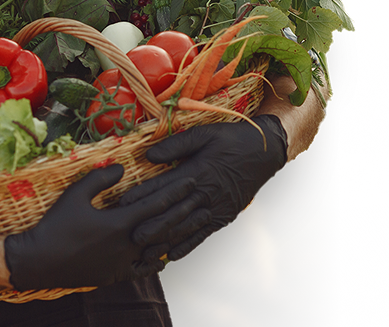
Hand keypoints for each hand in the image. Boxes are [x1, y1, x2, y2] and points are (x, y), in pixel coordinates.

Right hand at [3, 164, 207, 289]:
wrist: (40, 260)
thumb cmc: (56, 224)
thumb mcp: (76, 194)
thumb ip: (101, 178)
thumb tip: (122, 167)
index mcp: (119, 222)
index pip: (156, 204)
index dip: (175, 191)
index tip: (191, 180)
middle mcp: (126, 244)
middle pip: (164, 226)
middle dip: (185, 211)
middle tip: (201, 198)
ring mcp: (122, 263)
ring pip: (158, 249)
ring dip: (176, 235)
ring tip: (192, 225)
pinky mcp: (115, 275)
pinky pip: (142, 270)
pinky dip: (155, 263)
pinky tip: (163, 257)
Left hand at [118, 115, 287, 260]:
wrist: (265, 152)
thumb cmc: (232, 139)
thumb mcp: (204, 134)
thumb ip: (176, 145)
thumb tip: (150, 156)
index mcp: (199, 171)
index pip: (165, 186)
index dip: (143, 196)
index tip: (123, 204)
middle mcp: (206, 193)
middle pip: (173, 212)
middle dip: (150, 226)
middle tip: (128, 237)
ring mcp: (216, 208)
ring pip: (185, 228)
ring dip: (164, 241)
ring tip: (144, 252)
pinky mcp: (224, 216)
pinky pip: (203, 234)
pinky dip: (186, 245)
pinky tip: (171, 254)